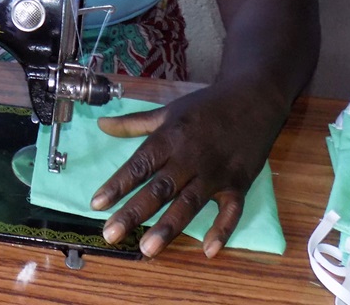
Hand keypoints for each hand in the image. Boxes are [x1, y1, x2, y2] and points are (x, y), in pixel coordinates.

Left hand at [88, 81, 286, 258]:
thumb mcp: (168, 110)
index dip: (117, 184)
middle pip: (159, 188)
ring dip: (168, 227)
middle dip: (134, 212)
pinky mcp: (239, 183)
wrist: (253, 98)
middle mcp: (190, 157)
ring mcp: (216, 172)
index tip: (96, 204)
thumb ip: (134, 123)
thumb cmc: (205, 106)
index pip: (139, 164)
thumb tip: (101, 124)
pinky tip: (208, 251)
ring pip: (189, 203)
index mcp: (170, 137)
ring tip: (147, 249)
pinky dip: (222, 230)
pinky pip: (231, 211)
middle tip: (110, 234)